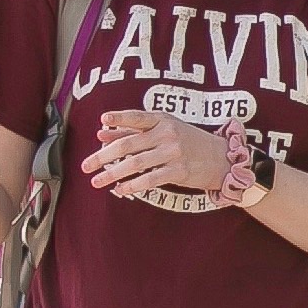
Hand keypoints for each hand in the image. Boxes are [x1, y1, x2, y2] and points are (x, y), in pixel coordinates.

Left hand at [82, 111, 231, 198]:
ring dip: (113, 173)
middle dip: (103, 156)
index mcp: (163, 120)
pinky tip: (120, 190)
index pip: (137, 117)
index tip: (102, 121)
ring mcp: (174, 152)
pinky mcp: (180, 171)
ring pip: (136, 164)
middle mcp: (167, 134)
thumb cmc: (189, 141)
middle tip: (86, 165)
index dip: (119, 119)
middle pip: (129, 145)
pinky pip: (151, 179)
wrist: (221, 158)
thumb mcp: (164, 129)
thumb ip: (132, 130)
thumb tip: (101, 131)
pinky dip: (133, 185)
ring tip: (97, 181)